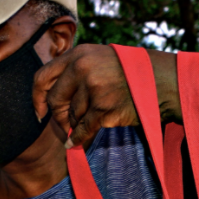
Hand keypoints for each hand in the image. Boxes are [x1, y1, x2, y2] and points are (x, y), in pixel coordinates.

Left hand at [32, 45, 177, 149]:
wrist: (162, 81)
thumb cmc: (131, 73)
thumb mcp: (100, 59)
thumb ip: (77, 70)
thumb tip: (51, 94)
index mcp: (79, 55)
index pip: (43, 76)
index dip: (36, 97)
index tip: (39, 112)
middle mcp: (83, 69)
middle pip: (54, 100)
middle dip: (58, 116)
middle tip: (65, 124)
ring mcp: (93, 88)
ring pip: (71, 116)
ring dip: (75, 125)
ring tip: (88, 124)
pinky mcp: (104, 108)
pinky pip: (82, 130)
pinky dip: (78, 140)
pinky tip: (76, 144)